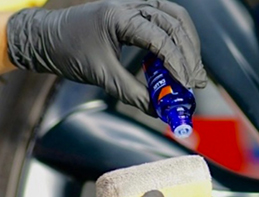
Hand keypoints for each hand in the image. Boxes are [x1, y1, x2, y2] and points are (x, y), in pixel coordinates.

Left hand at [7, 0, 206, 113]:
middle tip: (196, 81)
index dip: (178, 64)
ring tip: (194, 70)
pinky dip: (179, 38)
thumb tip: (158, 110)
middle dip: (190, 55)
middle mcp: (131, 5)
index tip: (187, 86)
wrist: (46, 37)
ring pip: (176, 18)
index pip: (161, 38)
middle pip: (176, 24)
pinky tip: (180, 57)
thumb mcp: (101, 75)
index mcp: (120, 17)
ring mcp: (135, 6)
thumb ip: (133, 93)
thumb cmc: (68, 50)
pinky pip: (167, 19)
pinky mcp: (136, 12)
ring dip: (189, 44)